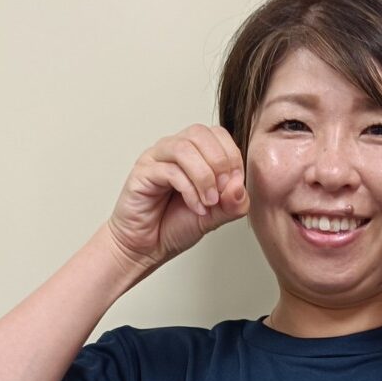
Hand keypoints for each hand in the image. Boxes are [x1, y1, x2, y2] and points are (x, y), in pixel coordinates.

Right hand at [106, 124, 249, 275]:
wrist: (146, 247)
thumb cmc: (174, 226)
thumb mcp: (216, 216)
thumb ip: (233, 203)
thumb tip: (239, 187)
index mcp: (193, 153)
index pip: (217, 134)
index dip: (232, 156)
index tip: (235, 185)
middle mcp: (173, 150)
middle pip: (200, 133)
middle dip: (220, 163)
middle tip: (223, 192)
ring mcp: (156, 158)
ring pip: (184, 148)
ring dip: (204, 176)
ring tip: (209, 202)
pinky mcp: (143, 173)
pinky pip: (170, 170)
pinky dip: (189, 191)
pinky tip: (196, 208)